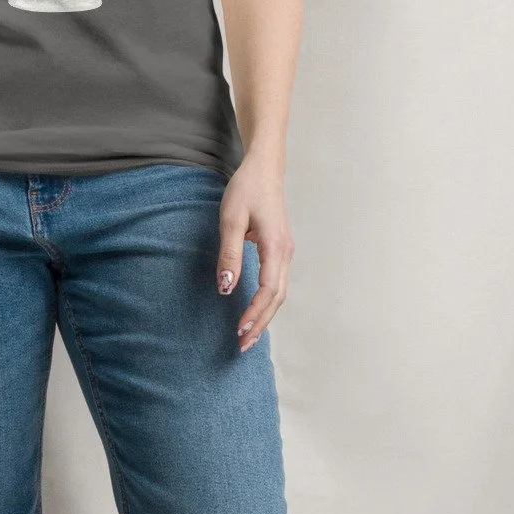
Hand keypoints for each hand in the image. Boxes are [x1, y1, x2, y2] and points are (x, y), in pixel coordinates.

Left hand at [216, 158, 291, 352]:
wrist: (263, 169)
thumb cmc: (246, 190)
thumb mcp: (230, 220)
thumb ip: (229, 254)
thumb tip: (227, 288)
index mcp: (276, 247)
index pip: (268, 290)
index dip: (254, 313)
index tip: (239, 330)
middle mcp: (285, 253)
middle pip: (277, 298)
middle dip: (261, 323)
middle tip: (242, 345)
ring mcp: (285, 252)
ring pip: (279, 293)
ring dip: (265, 315)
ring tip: (248, 335)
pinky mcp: (279, 250)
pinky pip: (277, 283)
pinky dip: (267, 302)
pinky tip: (256, 312)